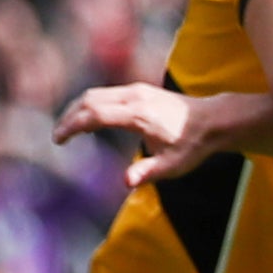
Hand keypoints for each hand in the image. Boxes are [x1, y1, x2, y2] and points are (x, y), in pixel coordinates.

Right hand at [56, 83, 270, 188]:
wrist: (213, 120)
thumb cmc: (193, 145)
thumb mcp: (173, 165)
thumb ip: (148, 173)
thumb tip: (126, 182)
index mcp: (139, 115)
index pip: (95, 115)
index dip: (73, 125)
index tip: (59, 140)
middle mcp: (134, 97)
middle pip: (89, 100)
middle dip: (69, 116)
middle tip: (58, 137)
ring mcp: (136, 90)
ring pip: (96, 93)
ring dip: (77, 108)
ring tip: (68, 129)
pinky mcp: (139, 89)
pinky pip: (106, 92)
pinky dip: (90, 104)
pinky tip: (87, 120)